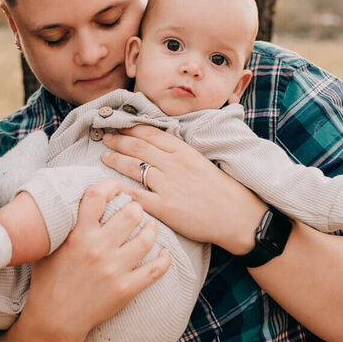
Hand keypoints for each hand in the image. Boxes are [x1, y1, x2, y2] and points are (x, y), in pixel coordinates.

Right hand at [23, 179, 169, 341]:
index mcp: (77, 235)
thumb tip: (72, 200)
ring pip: (147, 238)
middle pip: (131, 213)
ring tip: (149, 227)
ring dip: (151, 229)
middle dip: (135, 208)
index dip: (109, 185)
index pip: (97, 195)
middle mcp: (98, 249)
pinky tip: (163, 252)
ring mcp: (114, 270)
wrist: (54, 320)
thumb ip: (63, 226)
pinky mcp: (126, 289)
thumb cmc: (48, 282)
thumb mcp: (48, 248)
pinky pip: (156, 269)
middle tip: (134, 211)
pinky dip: (164, 258)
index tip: (115, 188)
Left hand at [101, 125, 265, 252]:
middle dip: (118, 140)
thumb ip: (179, 153)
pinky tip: (109, 187)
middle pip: (138, 147)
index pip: (150, 134)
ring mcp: (169, 185)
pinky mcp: (166, 208)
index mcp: (184, 151)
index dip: (130, 128)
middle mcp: (174, 164)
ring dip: (115, 160)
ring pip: (133, 167)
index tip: (117, 125)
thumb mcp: (201, 161)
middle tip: (104, 137)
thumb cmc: (221, 190)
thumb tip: (158, 145)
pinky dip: (121, 190)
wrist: (238, 216)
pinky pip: (137, 196)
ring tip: (104, 156)